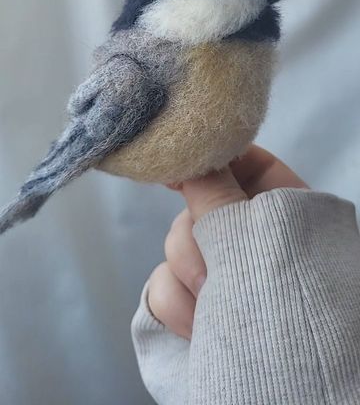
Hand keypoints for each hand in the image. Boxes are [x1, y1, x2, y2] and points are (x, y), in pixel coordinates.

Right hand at [148, 145, 307, 339]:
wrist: (288, 397)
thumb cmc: (289, 316)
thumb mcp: (255, 244)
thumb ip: (216, 194)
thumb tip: (190, 157)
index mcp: (282, 209)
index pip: (242, 161)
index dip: (208, 159)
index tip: (177, 168)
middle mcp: (250, 237)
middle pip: (198, 204)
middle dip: (198, 239)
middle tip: (216, 270)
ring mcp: (220, 273)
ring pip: (174, 245)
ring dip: (189, 279)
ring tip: (217, 310)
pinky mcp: (193, 304)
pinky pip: (161, 285)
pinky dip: (176, 308)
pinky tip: (201, 330)